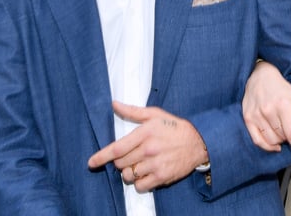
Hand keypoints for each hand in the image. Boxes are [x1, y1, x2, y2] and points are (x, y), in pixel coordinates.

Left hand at [88, 101, 208, 190]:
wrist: (198, 142)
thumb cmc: (174, 127)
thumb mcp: (155, 114)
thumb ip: (132, 111)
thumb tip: (114, 104)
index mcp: (145, 133)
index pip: (118, 148)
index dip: (102, 157)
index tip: (91, 163)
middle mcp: (149, 150)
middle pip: (121, 163)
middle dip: (120, 162)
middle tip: (131, 156)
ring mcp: (155, 164)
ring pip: (128, 176)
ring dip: (129, 173)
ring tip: (139, 165)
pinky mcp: (162, 177)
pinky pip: (140, 186)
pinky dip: (139, 182)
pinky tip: (146, 173)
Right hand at [242, 61, 290, 161]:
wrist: (260, 76)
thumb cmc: (282, 90)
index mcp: (283, 106)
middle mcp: (268, 111)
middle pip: (282, 138)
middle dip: (289, 138)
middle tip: (290, 128)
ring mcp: (256, 115)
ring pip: (271, 141)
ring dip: (279, 141)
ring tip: (281, 129)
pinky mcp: (247, 118)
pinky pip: (257, 141)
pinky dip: (267, 146)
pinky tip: (273, 144)